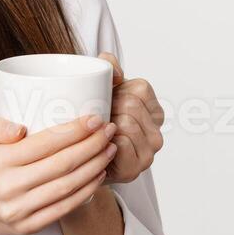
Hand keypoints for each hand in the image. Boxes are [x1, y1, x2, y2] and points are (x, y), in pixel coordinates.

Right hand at [0, 115, 118, 234]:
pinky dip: (87, 190)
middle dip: (91, 145)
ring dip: (94, 166)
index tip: (95, 120)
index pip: (44, 143)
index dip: (74, 131)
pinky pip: (65, 207)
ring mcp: (19, 209)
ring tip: (110, 149)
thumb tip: (21, 130)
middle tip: (109, 131)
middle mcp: (7, 186)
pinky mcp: (30, 226)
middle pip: (62, 164)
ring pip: (67, 186)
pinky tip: (99, 173)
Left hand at [96, 51, 162, 183]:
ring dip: (106, 124)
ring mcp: (148, 154)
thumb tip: (114, 73)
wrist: (77, 161)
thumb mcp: (102, 89)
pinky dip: (107, 141)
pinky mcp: (134, 169)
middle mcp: (157, 134)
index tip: (106, 101)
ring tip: (95, 131)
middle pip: (132, 105)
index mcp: (154, 112)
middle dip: (109, 107)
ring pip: (127, 123)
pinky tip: (98, 145)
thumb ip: (108, 65)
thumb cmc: (92, 124)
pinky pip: (122, 144)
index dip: (118, 91)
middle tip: (96, 117)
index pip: (140, 89)